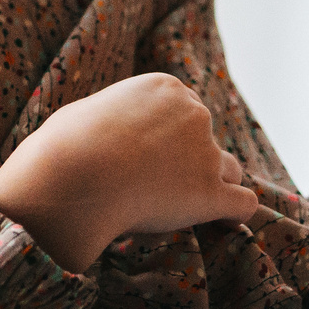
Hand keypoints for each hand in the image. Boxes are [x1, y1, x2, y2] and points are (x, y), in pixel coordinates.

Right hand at [0, 74, 260, 273]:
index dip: (170, 137)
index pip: (185, 110)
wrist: (73, 177)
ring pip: (229, 170)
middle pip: (206, 139)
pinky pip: (242, 203)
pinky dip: (235, 213)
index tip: (151, 157)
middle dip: (190, 160)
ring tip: (188, 206)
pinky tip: (225, 220)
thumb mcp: (87, 112)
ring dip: (213, 184)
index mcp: (166, 88)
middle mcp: (194, 113)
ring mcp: (206, 153)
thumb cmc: (66, 145)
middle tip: (160, 184)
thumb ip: (110, 120)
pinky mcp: (210, 193)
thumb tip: (102, 136)